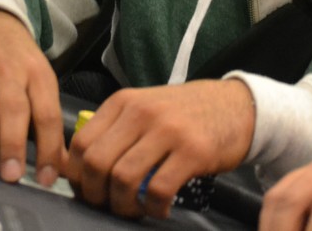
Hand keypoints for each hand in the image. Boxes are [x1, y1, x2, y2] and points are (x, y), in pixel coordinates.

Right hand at [0, 8, 65, 187]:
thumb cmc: (15, 57)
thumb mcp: (37, 74)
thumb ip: (44, 113)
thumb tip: (57, 160)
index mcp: (38, 73)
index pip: (47, 114)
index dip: (48, 148)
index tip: (46, 178)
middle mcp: (9, 71)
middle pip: (14, 112)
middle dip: (14, 147)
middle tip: (12, 176)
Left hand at [66, 79, 255, 218]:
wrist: (237, 105)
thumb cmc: (187, 113)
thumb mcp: (146, 107)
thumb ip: (117, 129)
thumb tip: (82, 168)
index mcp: (124, 102)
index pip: (80, 143)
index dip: (74, 176)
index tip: (85, 191)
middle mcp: (142, 112)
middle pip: (95, 163)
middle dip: (94, 194)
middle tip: (106, 205)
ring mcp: (168, 131)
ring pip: (122, 178)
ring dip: (122, 205)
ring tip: (134, 210)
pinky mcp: (193, 151)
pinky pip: (158, 190)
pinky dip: (153, 208)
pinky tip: (159, 209)